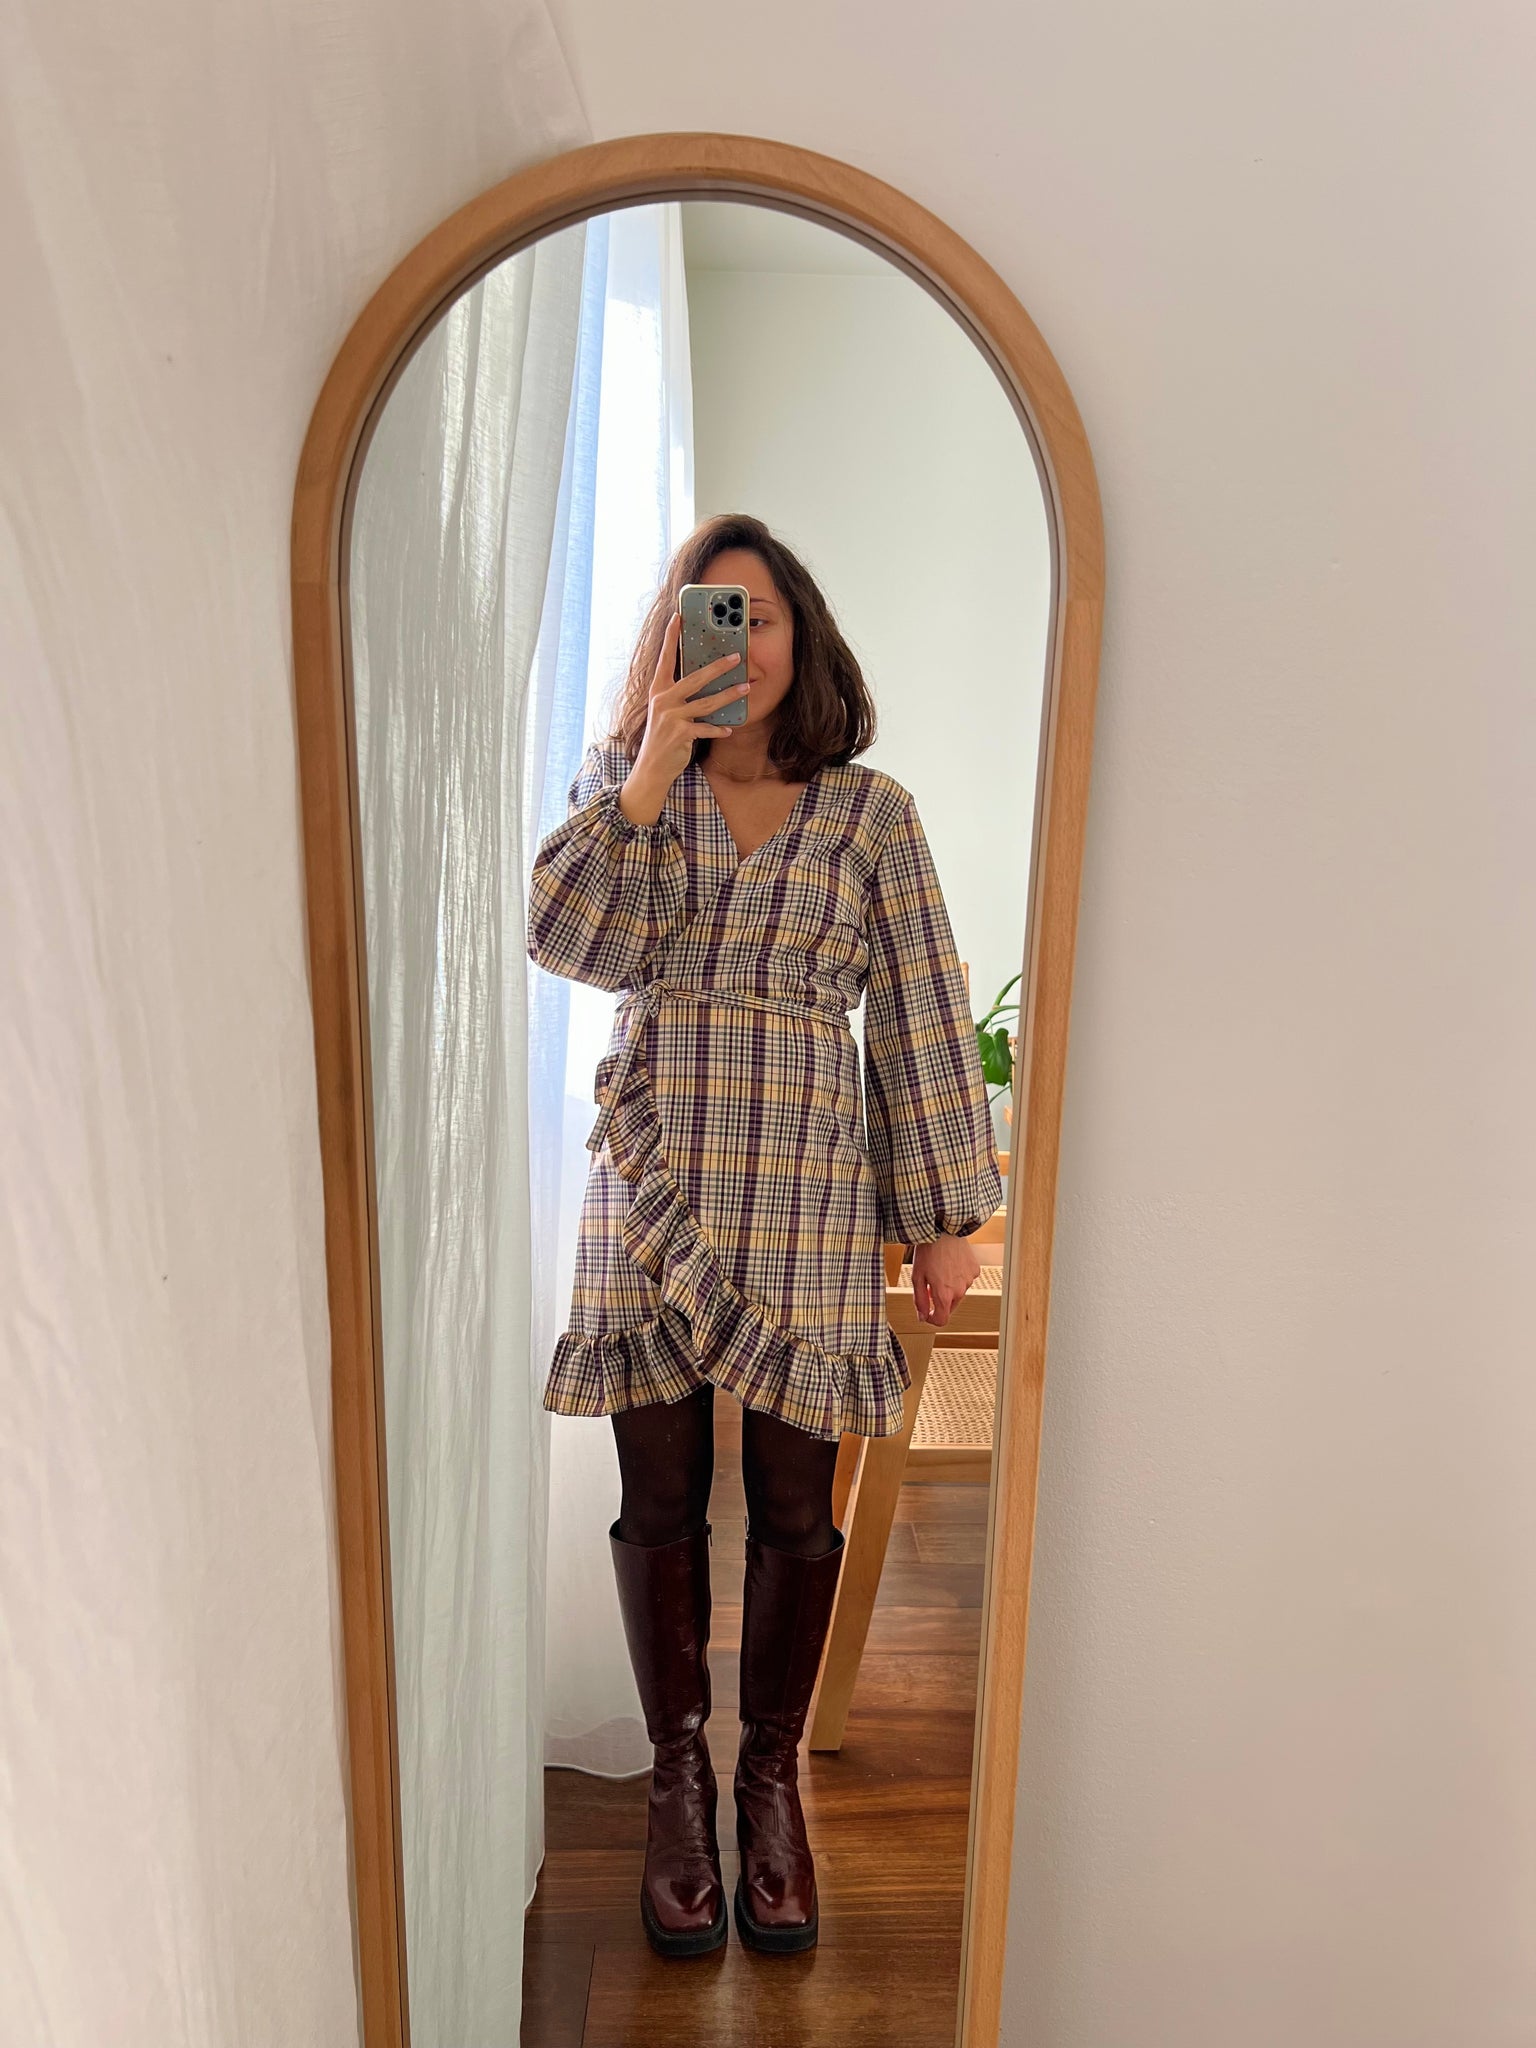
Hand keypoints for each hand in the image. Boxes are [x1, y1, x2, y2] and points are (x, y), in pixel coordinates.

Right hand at [633, 610, 750, 791]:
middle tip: (736, 656)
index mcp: (658, 690)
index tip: (678, 616)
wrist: (652, 767)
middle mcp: (663, 700)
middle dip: (718, 666)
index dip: (670, 637)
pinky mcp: (679, 734)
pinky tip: (730, 728)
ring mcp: (670, 717)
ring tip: (746, 687)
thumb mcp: (665, 711)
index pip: (665, 658)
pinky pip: (705, 728)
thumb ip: (679, 695)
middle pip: (695, 678)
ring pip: (706, 702)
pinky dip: (719, 729)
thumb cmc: (663, 737)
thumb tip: (702, 679)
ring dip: (729, 695)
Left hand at [910, 1233, 980, 1325]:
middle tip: (930, 1285)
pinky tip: (951, 1264)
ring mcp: (969, 1280)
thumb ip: (919, 1300)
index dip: (932, 1319)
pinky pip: (966, 1280)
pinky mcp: (975, 1270)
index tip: (927, 1313)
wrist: (943, 1230)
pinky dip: (958, 1277)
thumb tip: (922, 1316)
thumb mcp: (917, 1277)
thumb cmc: (928, 1250)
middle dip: (939, 1300)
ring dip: (949, 1288)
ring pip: (958, 1293)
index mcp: (944, 1294)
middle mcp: (959, 1290)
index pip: (942, 1320)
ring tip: (940, 1270)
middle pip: (949, 1307)